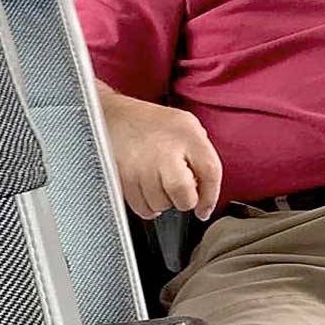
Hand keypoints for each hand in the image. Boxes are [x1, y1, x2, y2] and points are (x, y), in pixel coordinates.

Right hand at [96, 81, 222, 220]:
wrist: (114, 116)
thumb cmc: (152, 122)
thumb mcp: (187, 125)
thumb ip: (201, 152)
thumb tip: (205, 186)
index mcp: (187, 134)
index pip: (210, 171)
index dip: (211, 196)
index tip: (205, 208)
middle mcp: (165, 149)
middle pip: (183, 193)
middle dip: (185, 200)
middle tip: (182, 193)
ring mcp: (141, 165)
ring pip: (160, 204)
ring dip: (165, 202)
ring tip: (161, 185)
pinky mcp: (123, 177)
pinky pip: (141, 207)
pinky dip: (148, 207)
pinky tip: (149, 192)